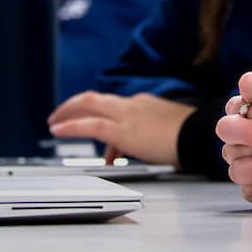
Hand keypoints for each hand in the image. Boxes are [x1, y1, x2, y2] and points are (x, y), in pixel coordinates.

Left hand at [47, 92, 192, 166]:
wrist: (197, 136)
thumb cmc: (187, 138)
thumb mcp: (162, 136)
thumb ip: (141, 141)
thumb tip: (121, 153)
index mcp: (142, 104)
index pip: (112, 107)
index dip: (98, 117)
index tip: (92, 129)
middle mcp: (131, 105)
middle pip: (94, 98)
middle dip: (73, 106)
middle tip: (59, 115)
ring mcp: (126, 114)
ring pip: (88, 105)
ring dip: (67, 113)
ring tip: (54, 123)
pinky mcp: (122, 129)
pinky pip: (89, 125)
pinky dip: (71, 126)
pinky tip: (58, 130)